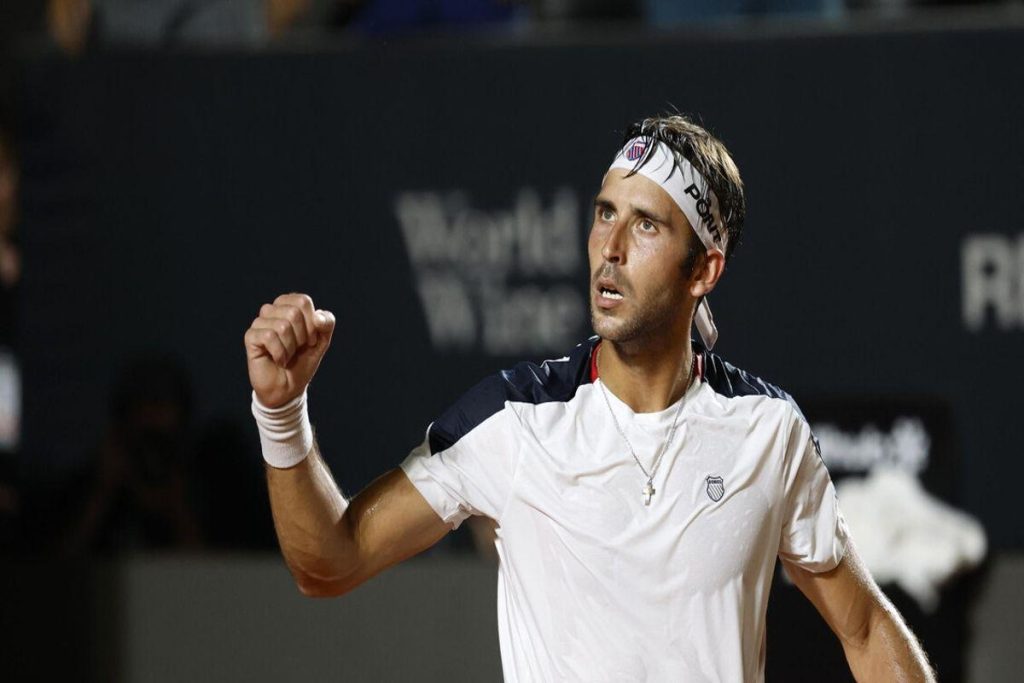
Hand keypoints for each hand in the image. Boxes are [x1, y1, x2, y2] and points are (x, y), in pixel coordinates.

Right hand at [245, 293, 335, 407]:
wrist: (288, 387)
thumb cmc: (302, 361)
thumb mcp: (322, 341)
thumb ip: (326, 324)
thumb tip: (318, 316)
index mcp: (289, 306)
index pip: (302, 301)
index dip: (312, 323)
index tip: (310, 340)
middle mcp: (272, 310)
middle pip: (294, 312)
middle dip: (302, 337)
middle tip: (297, 349)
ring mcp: (260, 323)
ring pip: (282, 326)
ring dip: (290, 348)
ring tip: (287, 355)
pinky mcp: (251, 337)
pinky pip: (269, 336)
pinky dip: (280, 353)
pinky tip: (278, 360)